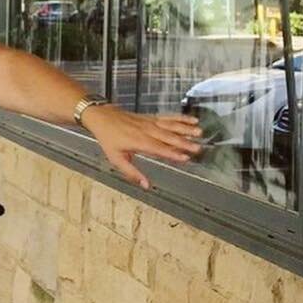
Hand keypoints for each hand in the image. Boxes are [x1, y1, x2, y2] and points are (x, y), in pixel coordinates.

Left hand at [83, 105, 202, 190]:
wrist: (103, 118)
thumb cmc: (109, 138)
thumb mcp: (116, 159)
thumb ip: (132, 173)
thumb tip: (145, 185)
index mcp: (138, 142)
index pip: (159, 149)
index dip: (172, 153)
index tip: (185, 158)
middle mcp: (147, 131)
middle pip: (168, 137)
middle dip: (184, 143)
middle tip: (198, 148)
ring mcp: (150, 123)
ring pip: (171, 125)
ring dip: (186, 129)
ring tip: (199, 133)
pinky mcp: (152, 117)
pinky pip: (169, 117)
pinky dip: (181, 118)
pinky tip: (192, 120)